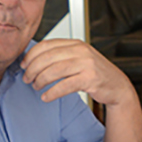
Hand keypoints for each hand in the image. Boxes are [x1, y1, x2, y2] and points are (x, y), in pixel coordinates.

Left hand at [20, 38, 137, 106]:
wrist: (118, 86)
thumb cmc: (96, 74)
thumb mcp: (79, 59)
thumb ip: (61, 56)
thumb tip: (33, 60)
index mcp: (76, 44)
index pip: (47, 45)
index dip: (31, 55)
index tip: (24, 65)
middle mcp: (81, 51)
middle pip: (47, 58)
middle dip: (32, 69)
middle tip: (27, 79)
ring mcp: (87, 64)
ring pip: (54, 71)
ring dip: (40, 81)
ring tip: (36, 87)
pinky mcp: (90, 79)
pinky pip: (65, 86)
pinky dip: (52, 92)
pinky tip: (46, 96)